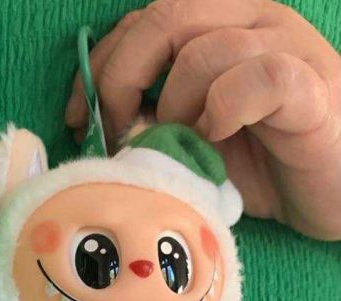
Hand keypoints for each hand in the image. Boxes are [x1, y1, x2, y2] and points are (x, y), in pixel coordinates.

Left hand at [66, 0, 340, 239]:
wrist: (338, 191)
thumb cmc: (264, 165)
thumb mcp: (193, 138)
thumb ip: (153, 119)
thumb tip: (99, 129)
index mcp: (220, 26)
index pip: (144, 21)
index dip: (101, 65)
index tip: (77, 117)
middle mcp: (253, 23)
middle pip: (166, 17)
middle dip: (122, 79)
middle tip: (117, 134)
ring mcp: (287, 49)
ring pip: (205, 50)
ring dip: (175, 106)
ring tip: (182, 145)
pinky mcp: (314, 87)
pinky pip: (260, 79)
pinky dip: (223, 112)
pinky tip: (218, 139)